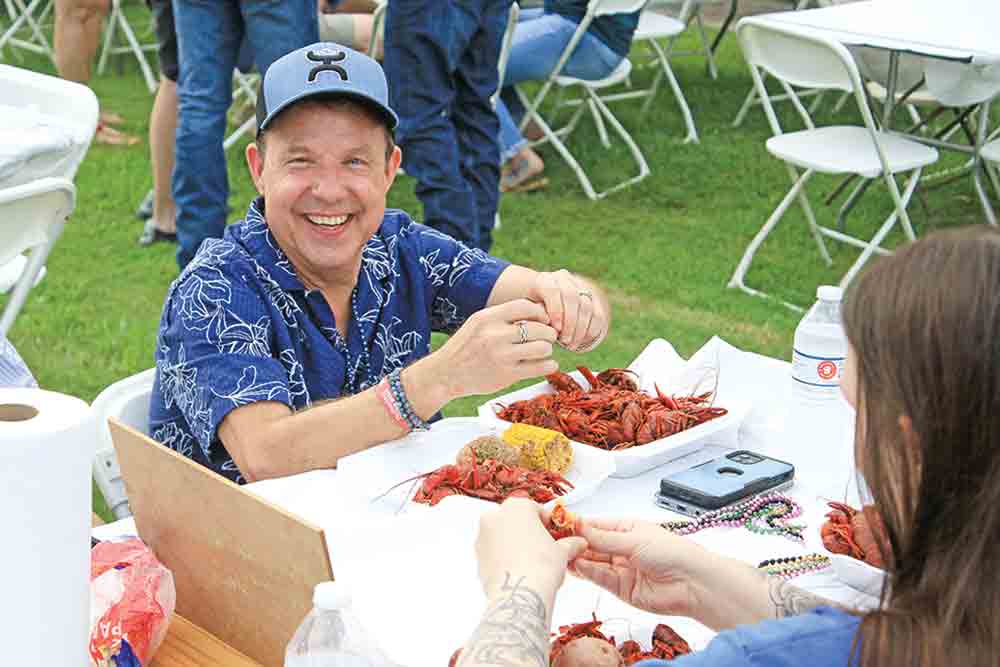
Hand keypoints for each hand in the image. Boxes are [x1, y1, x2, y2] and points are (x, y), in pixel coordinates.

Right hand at [432, 299, 558, 398]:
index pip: (524, 306)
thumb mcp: (477, 323)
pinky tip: (544, 364)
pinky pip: (540, 367)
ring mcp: (502, 356)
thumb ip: (502, 317)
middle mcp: (495, 335)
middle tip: (547, 338)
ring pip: (543, 347)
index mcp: (487, 318)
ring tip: (542, 352)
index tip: (543, 319)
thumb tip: (539, 312)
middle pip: (539, 327)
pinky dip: (548, 365)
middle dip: (548, 333)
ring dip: (547, 349)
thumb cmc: (466, 347)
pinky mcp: (507, 375)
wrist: (446, 374)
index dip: (540, 312)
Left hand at [476, 498, 586, 601]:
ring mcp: (482, 537)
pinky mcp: (477, 557)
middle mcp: (494, 516)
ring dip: (517, 547)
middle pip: (518, 522)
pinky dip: (506, 559)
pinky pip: (495, 554)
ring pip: (504, 538)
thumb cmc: (541, 566)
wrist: (519, 594)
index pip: (538, 511)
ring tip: (534, 564)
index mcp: (517, 506)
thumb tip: (579, 543)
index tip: (558, 536)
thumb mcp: (562, 552)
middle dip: (531, 534)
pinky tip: (520, 572)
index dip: (550, 525)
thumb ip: (570, 543)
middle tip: (547, 550)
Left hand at [527, 270, 607, 351]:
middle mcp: (563, 279)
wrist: (541, 304)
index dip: (556, 310)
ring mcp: (579, 287)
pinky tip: (582, 341)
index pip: (554, 291)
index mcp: (545, 280)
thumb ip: (534, 316)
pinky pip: (597, 314)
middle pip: (572, 297)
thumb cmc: (530, 313)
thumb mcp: (527, 313)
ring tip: (571, 345)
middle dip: (570, 322)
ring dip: (580, 329)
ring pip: (586, 306)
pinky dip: (591, 330)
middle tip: (565, 341)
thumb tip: (545, 326)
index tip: (556, 329)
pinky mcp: (592, 299)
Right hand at [570, 516, 707, 617]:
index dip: (578, 525)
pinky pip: (600, 578)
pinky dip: (587, 572)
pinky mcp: (621, 589)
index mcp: (627, 528)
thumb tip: (578, 525)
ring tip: (561, 553)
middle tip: (554, 540)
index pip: (596, 525)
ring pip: (593, 562)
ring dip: (578, 558)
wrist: (693, 584)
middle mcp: (621, 547)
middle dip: (574, 542)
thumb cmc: (671, 552)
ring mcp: (620, 568)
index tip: (558, 522)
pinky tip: (576, 565)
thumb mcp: (634, 539)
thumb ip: (604, 538)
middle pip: (592, 544)